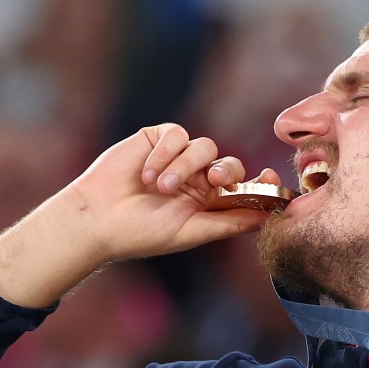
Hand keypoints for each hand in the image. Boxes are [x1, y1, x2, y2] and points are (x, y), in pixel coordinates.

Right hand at [67, 123, 279, 261]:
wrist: (99, 218)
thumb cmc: (143, 232)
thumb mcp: (192, 232)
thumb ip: (230, 223)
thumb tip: (269, 217)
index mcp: (208, 204)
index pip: (244, 188)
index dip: (261, 181)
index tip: (270, 177)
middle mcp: (197, 179)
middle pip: (231, 164)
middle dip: (227, 171)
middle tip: (212, 181)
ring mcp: (178, 158)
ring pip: (205, 147)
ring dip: (184, 167)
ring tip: (160, 188)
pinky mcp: (157, 140)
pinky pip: (177, 134)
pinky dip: (164, 153)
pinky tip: (146, 174)